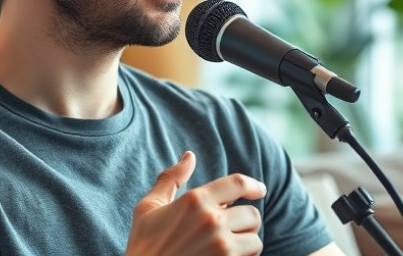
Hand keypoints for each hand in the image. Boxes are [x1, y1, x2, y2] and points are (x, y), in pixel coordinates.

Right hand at [125, 151, 267, 255]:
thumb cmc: (143, 245)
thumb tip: (189, 156)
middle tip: (231, 228)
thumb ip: (171, 178)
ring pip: (255, 240)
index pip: (237, 184)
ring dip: (246, 243)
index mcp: (195, 200)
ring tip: (227, 246)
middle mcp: (211, 221)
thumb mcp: (148, 207)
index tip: (260, 190)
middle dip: (245, 221)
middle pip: (252, 215)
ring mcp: (221, 247)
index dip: (253, 185)